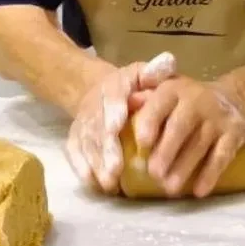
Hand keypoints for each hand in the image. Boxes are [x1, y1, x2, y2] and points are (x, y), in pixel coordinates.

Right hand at [64, 51, 176, 193]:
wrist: (98, 90)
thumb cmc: (132, 87)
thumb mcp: (144, 73)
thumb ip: (156, 71)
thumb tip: (169, 62)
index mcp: (114, 86)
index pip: (112, 96)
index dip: (113, 110)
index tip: (118, 125)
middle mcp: (94, 104)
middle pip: (98, 126)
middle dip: (106, 148)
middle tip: (116, 169)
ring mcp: (83, 122)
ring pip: (87, 143)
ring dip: (96, 163)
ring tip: (109, 183)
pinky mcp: (74, 137)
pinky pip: (75, 153)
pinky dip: (81, 168)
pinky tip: (93, 184)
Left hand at [128, 76, 244, 197]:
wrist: (233, 98)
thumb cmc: (186, 101)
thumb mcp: (165, 91)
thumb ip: (144, 98)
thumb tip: (126, 103)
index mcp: (174, 89)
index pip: (160, 102)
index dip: (151, 120)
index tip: (141, 142)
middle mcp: (197, 100)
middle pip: (180, 126)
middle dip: (167, 151)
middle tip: (154, 174)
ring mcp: (218, 117)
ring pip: (200, 144)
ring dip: (185, 167)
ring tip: (169, 188)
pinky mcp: (235, 133)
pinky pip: (222, 156)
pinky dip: (211, 174)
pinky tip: (199, 191)